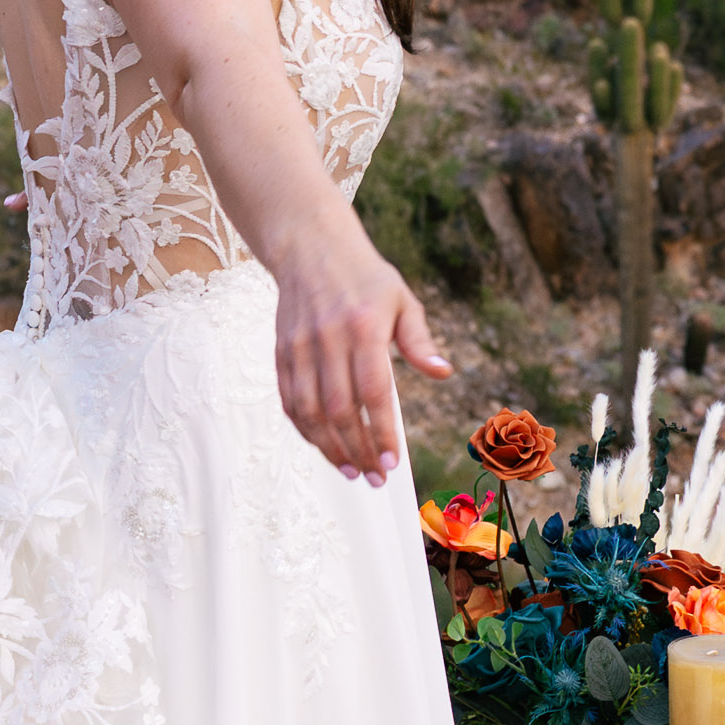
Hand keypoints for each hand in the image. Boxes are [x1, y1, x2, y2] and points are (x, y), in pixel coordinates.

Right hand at [271, 215, 448, 483]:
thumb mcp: (402, 299)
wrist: (310, 246)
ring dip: (329, 448)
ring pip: (309, 411)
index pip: (373, 392)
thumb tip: (443, 373)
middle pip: (339, 410)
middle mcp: (328, 338)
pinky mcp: (281, 352)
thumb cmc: (365, 276)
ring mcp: (299, 347)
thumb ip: (419, 340)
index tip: (392, 463)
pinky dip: (305, 429)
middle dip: (358, 450)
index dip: (381, 432)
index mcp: (363, 326)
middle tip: (376, 478)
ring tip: (351, 470)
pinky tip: (323, 446)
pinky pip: (289, 400)